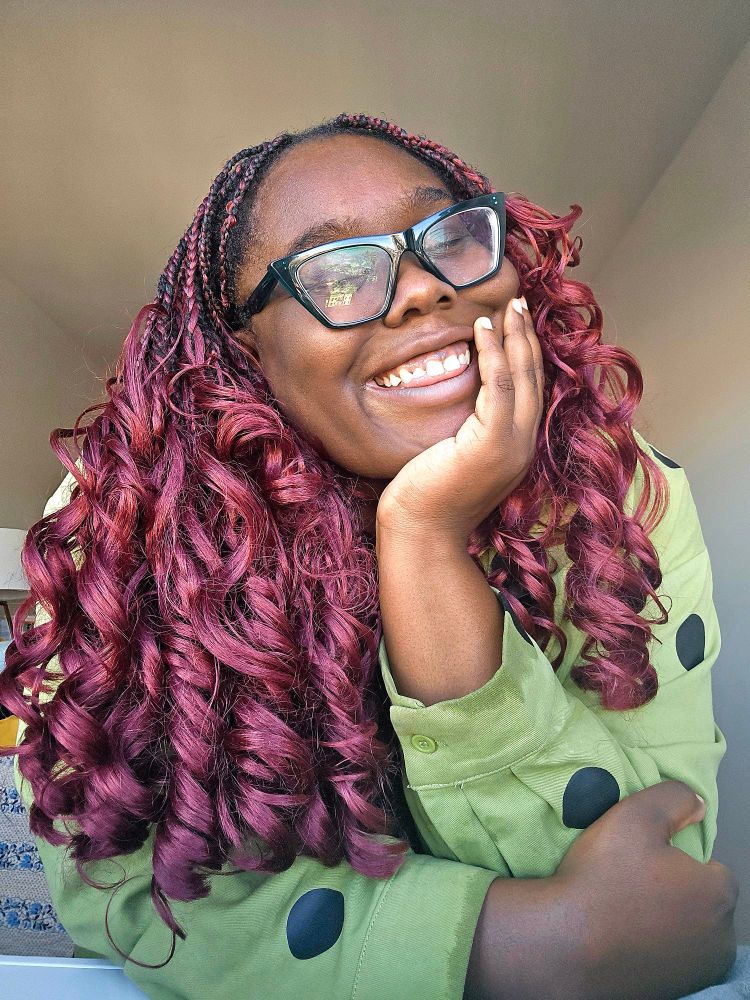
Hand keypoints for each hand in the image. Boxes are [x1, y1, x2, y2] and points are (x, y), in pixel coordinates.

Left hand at [376, 297, 544, 540]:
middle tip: (520, 303)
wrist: (422, 532)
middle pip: (535, 380)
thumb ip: (467, 430)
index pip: (530, 393)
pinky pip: (500, 385)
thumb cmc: (428, 499)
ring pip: (522, 378)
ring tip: (508, 306)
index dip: (526, 356)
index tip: (518, 324)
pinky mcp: (492, 443)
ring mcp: (512, 446)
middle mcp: (523, 447)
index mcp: (517, 450)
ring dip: (515, 337)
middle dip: (528, 337)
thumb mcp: (455, 456)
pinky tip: (482, 329)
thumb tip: (458, 403)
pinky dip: (493, 353)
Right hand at [553, 780, 738, 998]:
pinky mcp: (672, 993)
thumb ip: (674, 798)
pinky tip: (621, 936)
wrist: (562, 945)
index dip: (678, 858)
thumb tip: (696, 805)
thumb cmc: (602, 877)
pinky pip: (669, 957)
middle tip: (631, 881)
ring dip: (666, 920)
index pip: (712, 868)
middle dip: (677, 891)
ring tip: (623, 909)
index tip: (643, 859)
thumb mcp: (635, 814)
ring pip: (687, 932)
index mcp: (718, 896)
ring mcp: (697, 973)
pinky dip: (652, 947)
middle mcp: (719, 941)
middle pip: (702, 902)